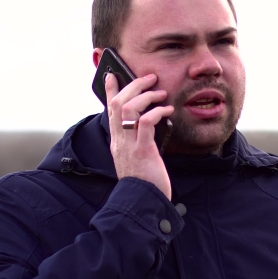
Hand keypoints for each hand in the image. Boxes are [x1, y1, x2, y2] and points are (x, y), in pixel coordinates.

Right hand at [106, 73, 174, 199]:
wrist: (143, 202)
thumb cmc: (144, 182)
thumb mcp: (135, 159)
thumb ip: (136, 142)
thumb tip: (147, 126)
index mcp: (117, 142)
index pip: (110, 111)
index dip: (110, 91)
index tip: (112, 75)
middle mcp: (119, 141)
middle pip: (119, 103)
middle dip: (133, 85)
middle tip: (149, 78)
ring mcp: (129, 145)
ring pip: (129, 108)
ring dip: (146, 95)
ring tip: (161, 92)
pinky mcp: (143, 151)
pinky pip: (145, 122)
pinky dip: (156, 111)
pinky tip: (167, 110)